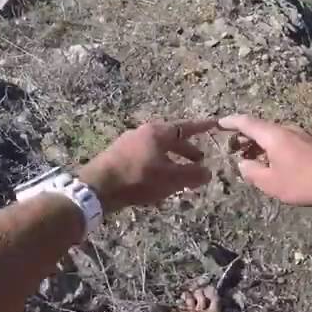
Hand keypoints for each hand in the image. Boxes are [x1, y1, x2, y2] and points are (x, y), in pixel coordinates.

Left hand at [79, 120, 216, 212]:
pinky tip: (157, 181)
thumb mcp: (170, 179)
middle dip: (186, 150)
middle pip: (170, 138)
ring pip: (157, 149)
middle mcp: (143, 132)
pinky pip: (144, 157)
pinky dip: (156, 165)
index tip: (214, 124)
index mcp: (157, 132)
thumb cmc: (138, 178)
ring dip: (171, 160)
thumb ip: (191, 175)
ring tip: (179, 175)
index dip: (201, 127)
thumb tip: (208, 172)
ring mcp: (128, 143)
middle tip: (198, 160)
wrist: (97, 186)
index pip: (185, 127)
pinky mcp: (117, 155)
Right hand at [218, 115, 311, 208]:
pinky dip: (273, 148)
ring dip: (259, 144)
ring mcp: (302, 135)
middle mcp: (287, 130)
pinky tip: (273, 163)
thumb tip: (242, 164)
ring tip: (251, 158)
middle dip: (244, 136)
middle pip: (261, 128)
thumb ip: (251, 172)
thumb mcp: (271, 183)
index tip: (219, 123)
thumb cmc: (303, 183)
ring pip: (274, 135)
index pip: (247, 122)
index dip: (231, 122)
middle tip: (233, 148)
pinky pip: (286, 141)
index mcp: (274, 135)